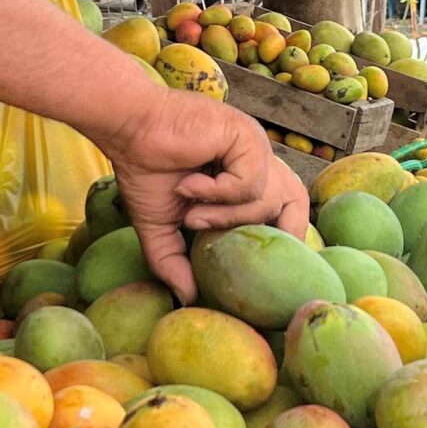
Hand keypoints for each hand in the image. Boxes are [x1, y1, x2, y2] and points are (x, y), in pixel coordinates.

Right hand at [101, 86, 309, 298]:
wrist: (129, 128)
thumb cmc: (145, 169)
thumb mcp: (161, 227)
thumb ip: (175, 263)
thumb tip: (188, 299)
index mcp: (245, 177)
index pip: (283, 209)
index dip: (277, 237)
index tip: (259, 266)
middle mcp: (256, 161)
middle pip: (297, 202)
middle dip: (285, 233)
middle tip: (252, 256)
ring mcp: (254, 148)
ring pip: (267, 200)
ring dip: (226, 217)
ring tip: (192, 216)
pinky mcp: (247, 137)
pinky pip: (250, 182)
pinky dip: (219, 193)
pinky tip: (190, 185)